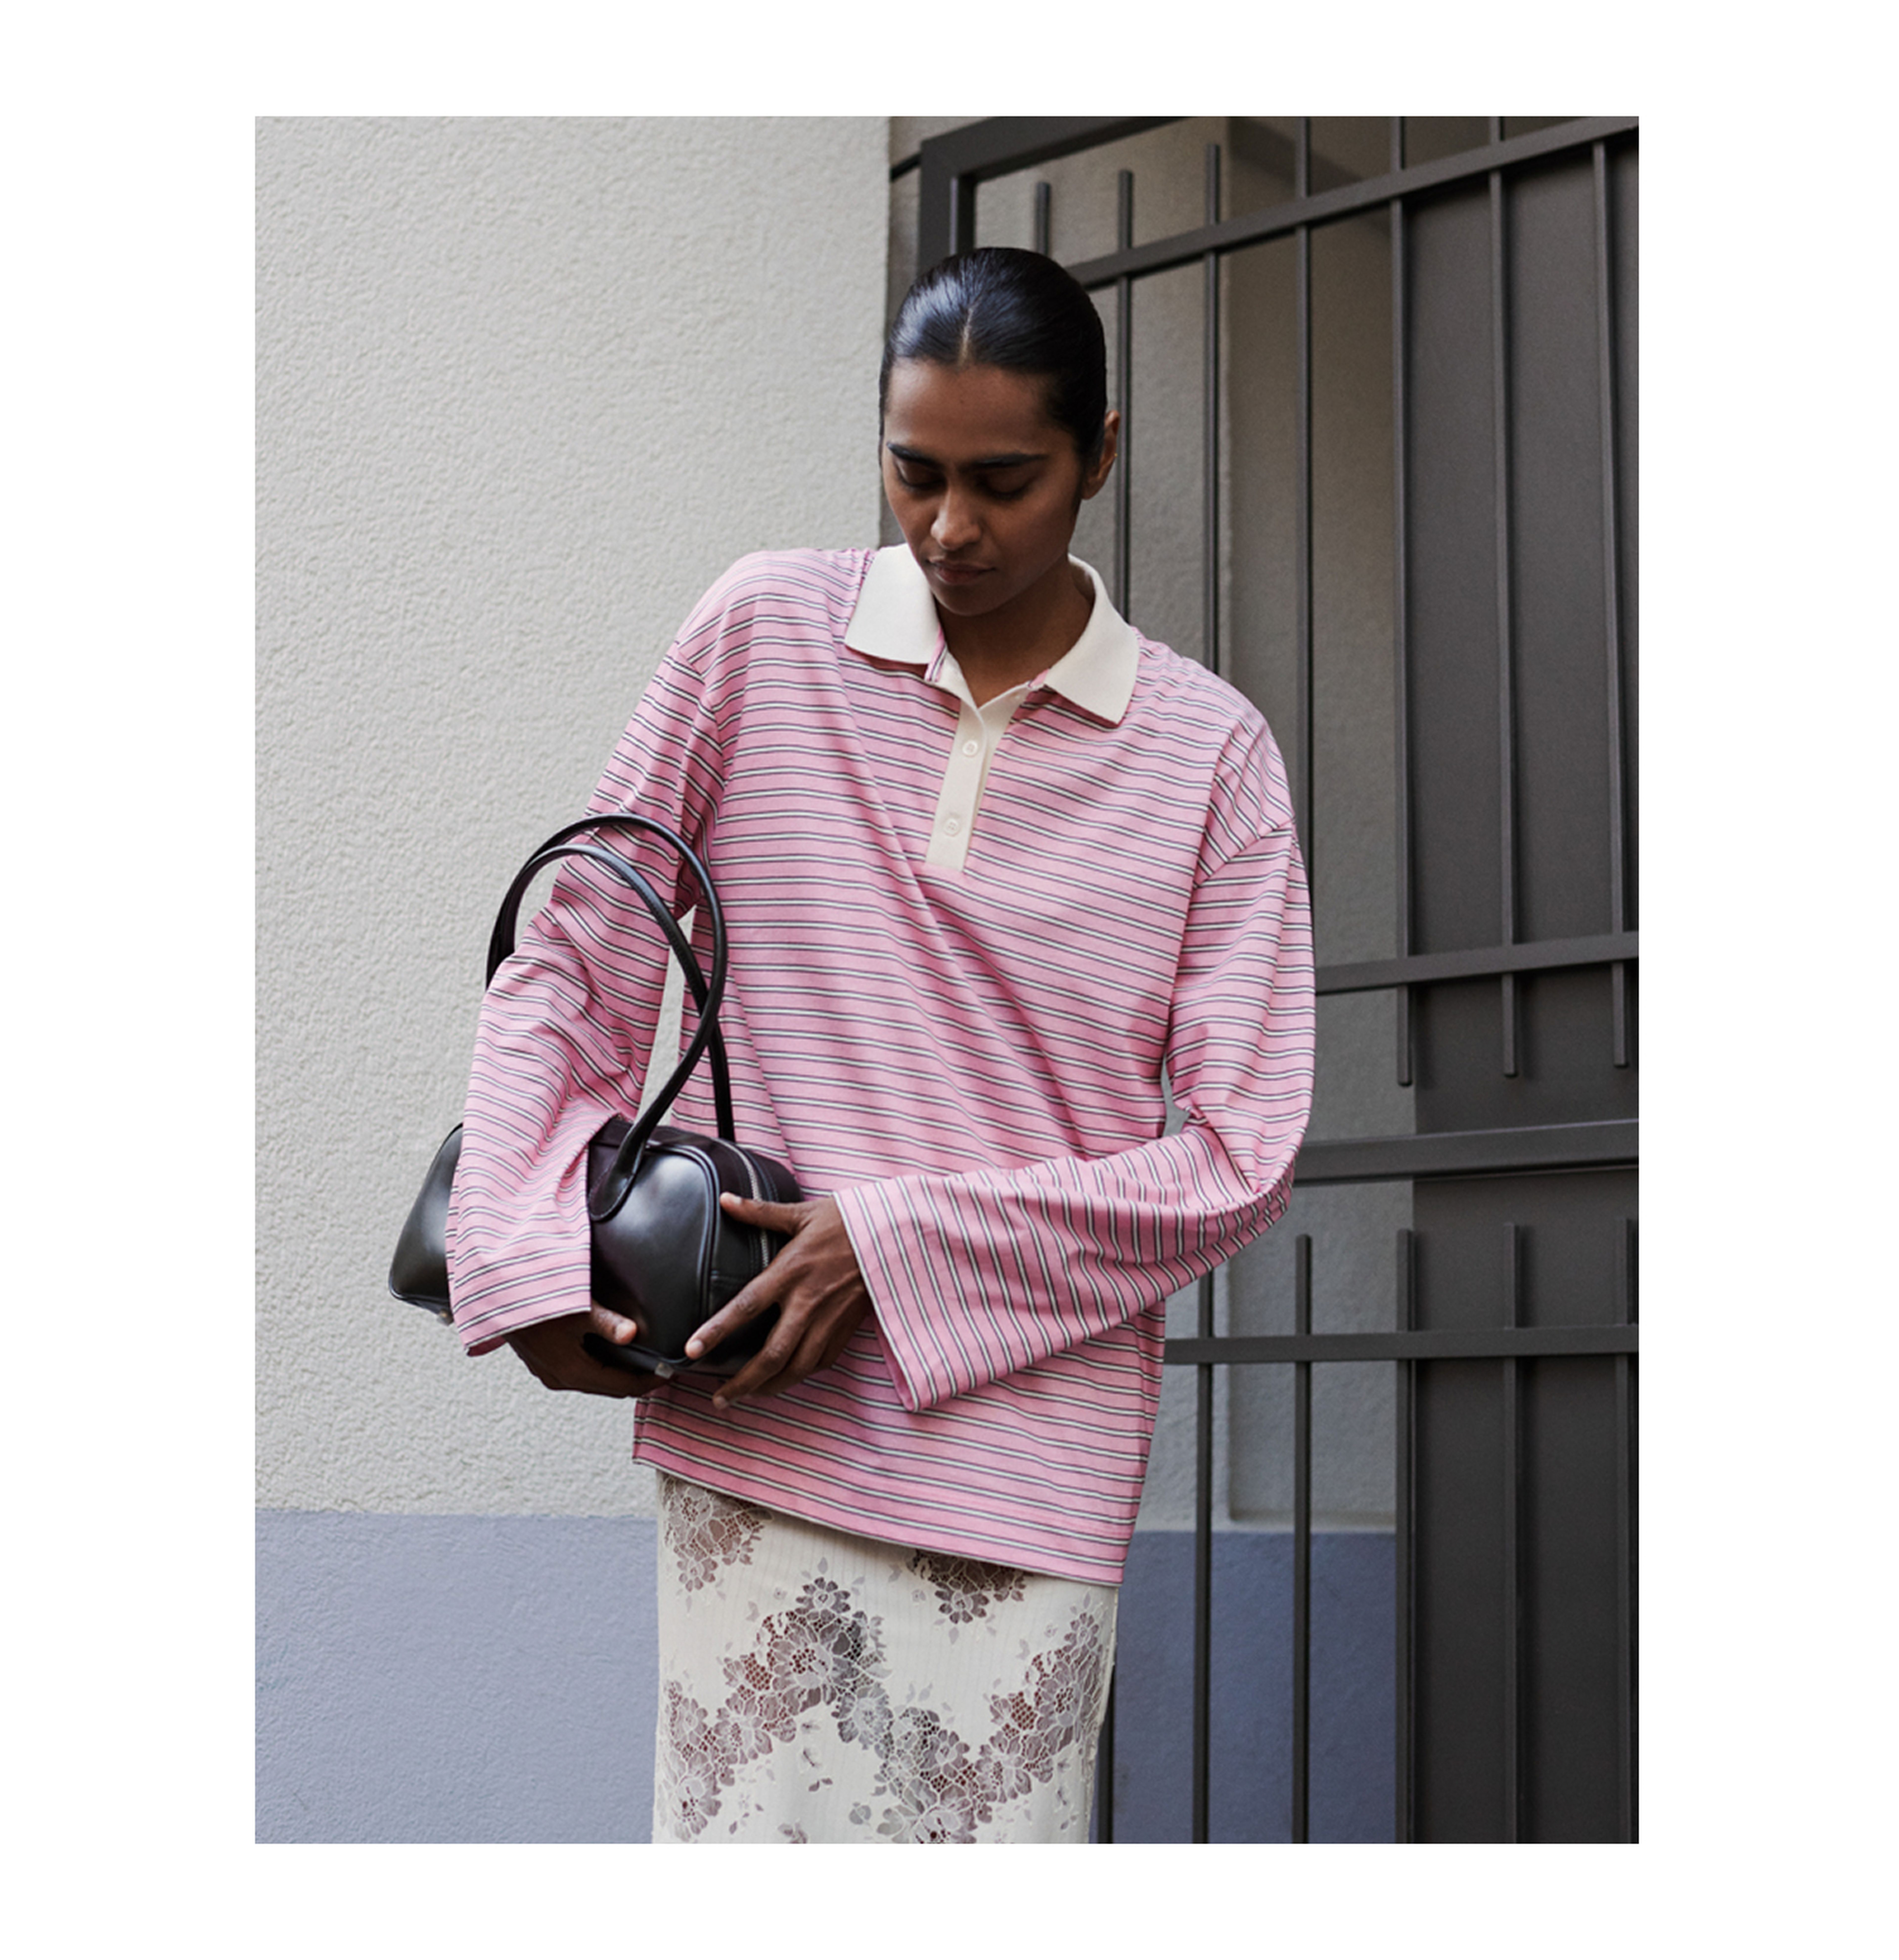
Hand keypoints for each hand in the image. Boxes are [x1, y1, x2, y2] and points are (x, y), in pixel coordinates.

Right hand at [505, 1300, 662, 1397]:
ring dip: (618, 1373)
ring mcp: (550, 1374)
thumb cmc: (539, 1300)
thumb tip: (632, 1334)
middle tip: (663, 1367)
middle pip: (611, 1387)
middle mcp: (561, 1379)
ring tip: (643, 1359)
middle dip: (638, 1379)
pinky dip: (601, 1367)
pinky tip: (612, 1351)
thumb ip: (606, 1322)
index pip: (623, 1386)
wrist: (498, 1299)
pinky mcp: (544, 1364)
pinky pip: (581, 1373)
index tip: (672, 1372)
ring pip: (595, 1381)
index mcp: (573, 1371)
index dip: (650, 1381)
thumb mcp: (577, 1308)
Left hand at [690, 1194, 871, 1407]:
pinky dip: (801, 1375)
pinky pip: (820, 1362)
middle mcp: (808, 1302)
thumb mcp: (801, 1214)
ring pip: (796, 1367)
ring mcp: (829, 1320)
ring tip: (747, 1397)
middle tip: (719, 1399)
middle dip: (743, 1383)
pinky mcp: (846, 1329)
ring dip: (770, 1387)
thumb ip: (760, 1212)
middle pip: (771, 1354)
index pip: (746, 1306)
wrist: (893, 1235)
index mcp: (790, 1272)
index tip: (692, 1350)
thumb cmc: (846, 1221)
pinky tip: (785, 1379)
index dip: (717, 1330)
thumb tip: (725, 1200)